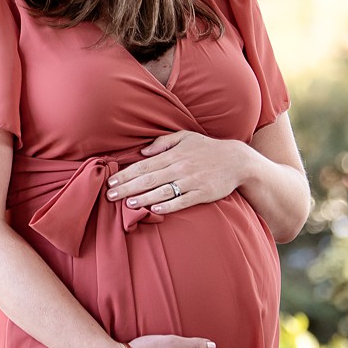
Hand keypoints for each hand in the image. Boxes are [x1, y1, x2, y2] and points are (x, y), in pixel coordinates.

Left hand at [106, 131, 246, 214]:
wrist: (237, 161)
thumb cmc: (207, 149)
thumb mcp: (185, 137)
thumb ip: (163, 143)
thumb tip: (143, 152)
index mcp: (173, 155)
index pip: (144, 166)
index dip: (126, 174)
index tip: (111, 181)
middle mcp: (180, 168)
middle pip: (148, 179)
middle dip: (127, 187)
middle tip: (110, 195)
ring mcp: (191, 182)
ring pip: (162, 191)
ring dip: (143, 198)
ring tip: (127, 203)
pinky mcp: (203, 194)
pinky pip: (182, 201)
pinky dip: (168, 205)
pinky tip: (155, 210)